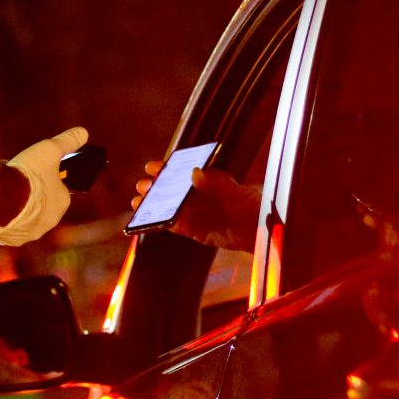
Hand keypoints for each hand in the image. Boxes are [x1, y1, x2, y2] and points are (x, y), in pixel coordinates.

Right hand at [0, 127, 87, 245]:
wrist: (0, 199)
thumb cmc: (28, 174)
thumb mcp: (49, 150)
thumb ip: (67, 142)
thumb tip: (83, 132)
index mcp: (61, 202)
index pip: (59, 190)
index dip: (48, 179)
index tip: (35, 171)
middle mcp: (48, 222)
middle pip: (42, 206)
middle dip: (32, 195)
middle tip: (17, 181)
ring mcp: (29, 233)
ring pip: (25, 219)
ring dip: (17, 209)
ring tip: (4, 194)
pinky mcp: (10, 239)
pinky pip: (8, 229)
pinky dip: (3, 221)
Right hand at [132, 161, 260, 251]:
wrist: (260, 231)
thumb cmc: (251, 205)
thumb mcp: (235, 191)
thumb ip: (216, 183)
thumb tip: (194, 173)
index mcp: (204, 180)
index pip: (181, 172)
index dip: (165, 169)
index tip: (152, 167)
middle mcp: (196, 195)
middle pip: (170, 189)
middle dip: (154, 187)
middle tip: (142, 186)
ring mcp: (194, 212)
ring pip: (168, 207)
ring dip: (153, 205)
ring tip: (138, 204)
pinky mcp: (195, 230)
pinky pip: (175, 226)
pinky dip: (163, 223)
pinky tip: (153, 221)